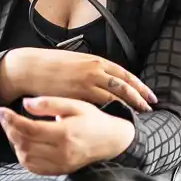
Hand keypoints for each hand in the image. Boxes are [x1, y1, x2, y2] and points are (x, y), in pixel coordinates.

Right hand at [0, 47, 154, 112]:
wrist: (30, 68)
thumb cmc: (51, 66)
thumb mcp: (76, 62)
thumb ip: (92, 70)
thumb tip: (105, 79)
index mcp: (96, 61)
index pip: (125, 75)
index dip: (140, 87)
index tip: (150, 96)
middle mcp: (94, 71)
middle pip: (125, 86)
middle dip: (139, 98)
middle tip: (149, 108)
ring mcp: (86, 83)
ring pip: (114, 97)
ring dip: (127, 107)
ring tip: (137, 117)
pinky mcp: (76, 95)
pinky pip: (96, 106)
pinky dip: (108, 113)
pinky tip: (114, 120)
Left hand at [0, 96, 136, 175]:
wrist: (111, 141)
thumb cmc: (92, 119)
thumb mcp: (75, 104)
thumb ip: (50, 103)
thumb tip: (25, 104)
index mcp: (65, 133)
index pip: (29, 129)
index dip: (11, 120)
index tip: (0, 111)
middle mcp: (62, 152)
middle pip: (24, 144)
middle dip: (10, 130)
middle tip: (5, 118)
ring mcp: (60, 164)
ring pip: (25, 157)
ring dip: (15, 142)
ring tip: (15, 128)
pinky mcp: (59, 170)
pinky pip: (33, 167)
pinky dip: (23, 155)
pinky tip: (23, 143)